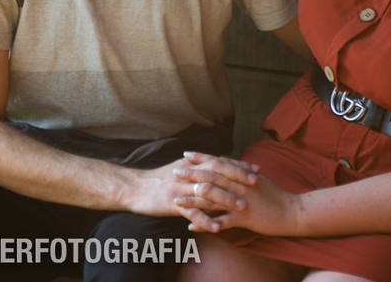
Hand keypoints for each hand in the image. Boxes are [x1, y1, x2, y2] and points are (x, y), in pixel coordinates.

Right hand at [121, 152, 258, 216]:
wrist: (135, 187)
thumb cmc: (158, 179)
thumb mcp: (179, 168)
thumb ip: (197, 168)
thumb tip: (215, 166)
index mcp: (191, 165)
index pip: (218, 162)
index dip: (237, 165)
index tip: (255, 169)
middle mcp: (188, 175)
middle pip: (216, 174)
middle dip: (237, 178)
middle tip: (255, 183)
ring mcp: (181, 189)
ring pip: (206, 193)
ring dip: (225, 200)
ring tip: (242, 207)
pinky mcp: (172, 204)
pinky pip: (191, 213)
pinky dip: (204, 220)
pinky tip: (216, 228)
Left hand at [172, 151, 301, 234]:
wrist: (292, 211)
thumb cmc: (274, 194)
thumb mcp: (256, 178)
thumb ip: (239, 170)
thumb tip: (225, 161)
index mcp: (241, 174)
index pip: (217, 162)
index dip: (201, 158)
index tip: (185, 154)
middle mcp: (239, 186)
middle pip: (211, 178)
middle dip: (191, 175)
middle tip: (174, 172)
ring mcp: (240, 202)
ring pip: (213, 199)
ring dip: (193, 200)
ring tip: (176, 201)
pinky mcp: (244, 218)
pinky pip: (221, 222)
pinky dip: (205, 224)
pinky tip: (191, 226)